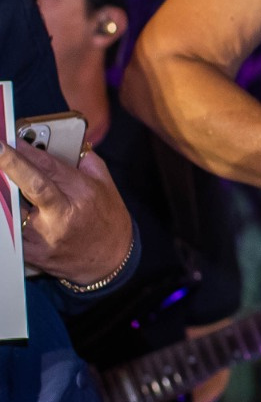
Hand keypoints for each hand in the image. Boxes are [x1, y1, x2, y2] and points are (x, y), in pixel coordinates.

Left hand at [1, 143, 133, 286]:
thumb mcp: (106, 186)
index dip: (28, 151)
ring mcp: (44, 236)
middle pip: (32, 185)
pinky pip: (10, 231)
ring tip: (3, 182)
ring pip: (13, 209)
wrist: (110, 261)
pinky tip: (7, 210)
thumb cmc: (108, 220)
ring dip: (5, 194)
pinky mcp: (31, 253)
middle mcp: (63, 215)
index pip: (51, 167)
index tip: (11, 140)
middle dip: (10, 165)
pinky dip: (7, 217)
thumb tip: (65, 143)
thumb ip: (86, 162)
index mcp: (83, 194)